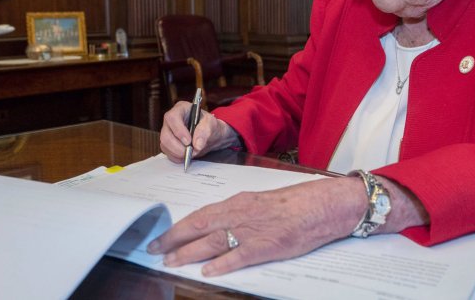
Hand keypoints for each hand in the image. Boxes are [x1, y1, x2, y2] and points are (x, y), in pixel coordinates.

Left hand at [147, 176, 366, 275]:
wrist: (320, 205)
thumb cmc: (293, 203)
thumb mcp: (260, 202)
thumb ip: (238, 213)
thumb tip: (218, 225)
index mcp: (238, 202)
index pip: (201, 214)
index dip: (179, 226)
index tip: (163, 235)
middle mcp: (240, 213)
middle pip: (199, 227)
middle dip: (174, 239)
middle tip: (155, 249)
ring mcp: (252, 230)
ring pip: (212, 241)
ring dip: (189, 252)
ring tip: (171, 261)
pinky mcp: (266, 246)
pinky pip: (239, 255)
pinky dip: (222, 264)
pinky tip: (208, 272)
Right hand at [159, 102, 239, 162]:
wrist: (211, 136)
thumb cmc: (210, 126)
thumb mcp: (212, 124)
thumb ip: (205, 132)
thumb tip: (197, 145)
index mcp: (181, 109)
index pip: (172, 118)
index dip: (178, 130)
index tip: (188, 142)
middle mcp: (171, 120)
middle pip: (165, 134)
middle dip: (178, 147)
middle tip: (191, 152)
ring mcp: (167, 132)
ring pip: (165, 145)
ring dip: (178, 153)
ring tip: (192, 153)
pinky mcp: (167, 143)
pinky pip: (167, 153)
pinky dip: (177, 157)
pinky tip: (187, 156)